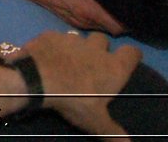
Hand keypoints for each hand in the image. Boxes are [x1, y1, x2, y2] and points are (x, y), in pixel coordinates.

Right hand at [17, 0, 126, 33]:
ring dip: (109, 23)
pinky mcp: (73, 23)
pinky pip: (92, 27)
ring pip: (101, 29)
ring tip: (116, 11)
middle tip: (127, 11)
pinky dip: (99, 22)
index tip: (134, 15)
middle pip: (111, 30)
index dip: (127, 24)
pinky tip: (100, 11)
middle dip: (121, 24)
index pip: (116, 27)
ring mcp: (79, 24)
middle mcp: (86, 22)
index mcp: (91, 10)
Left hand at [25, 30, 140, 137]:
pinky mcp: (50, 35)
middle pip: (103, 40)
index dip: (132, 56)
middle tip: (93, 64)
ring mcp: (72, 39)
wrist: (35, 78)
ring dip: (77, 48)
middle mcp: (95, 48)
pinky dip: (55, 46)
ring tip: (69, 62)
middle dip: (100, 49)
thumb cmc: (73, 100)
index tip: (128, 62)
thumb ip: (113, 132)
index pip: (132, 53)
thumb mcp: (95, 121)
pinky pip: (56, 38)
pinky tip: (49, 57)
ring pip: (79, 38)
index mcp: (113, 67)